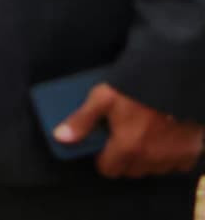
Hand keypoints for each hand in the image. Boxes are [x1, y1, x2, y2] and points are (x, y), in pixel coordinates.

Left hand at [56, 82, 204, 177]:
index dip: (102, 158)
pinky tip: (164, 138)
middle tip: (122, 137)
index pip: (108, 170)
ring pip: (152, 169)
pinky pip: (175, 165)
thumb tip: (60, 137)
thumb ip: (81, 121)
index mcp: (127, 147)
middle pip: (130, 170)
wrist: (176, 79)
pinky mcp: (190, 154)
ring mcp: (172, 158)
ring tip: (142, 136)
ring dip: (146, 158)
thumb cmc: (136, 87)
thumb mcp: (102, 98)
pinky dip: (169, 156)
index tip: (103, 147)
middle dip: (123, 158)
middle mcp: (151, 159)